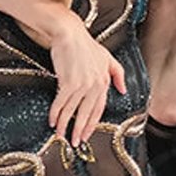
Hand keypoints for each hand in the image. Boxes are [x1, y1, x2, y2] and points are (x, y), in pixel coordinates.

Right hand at [49, 15, 126, 145]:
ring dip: (64, 124)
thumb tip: (123, 90)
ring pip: (72, 110)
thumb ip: (118, 74)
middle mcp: (95, 85)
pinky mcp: (68, 81)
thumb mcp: (108, 58)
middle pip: (87, 114)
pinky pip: (61, 102)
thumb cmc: (86, 45)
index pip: (99, 109)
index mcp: (104, 82)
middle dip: (80, 130)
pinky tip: (52, 121)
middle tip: (75, 142)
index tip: (86, 135)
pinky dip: (56, 113)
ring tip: (60, 134)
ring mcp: (82, 84)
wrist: (70, 33)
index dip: (92, 124)